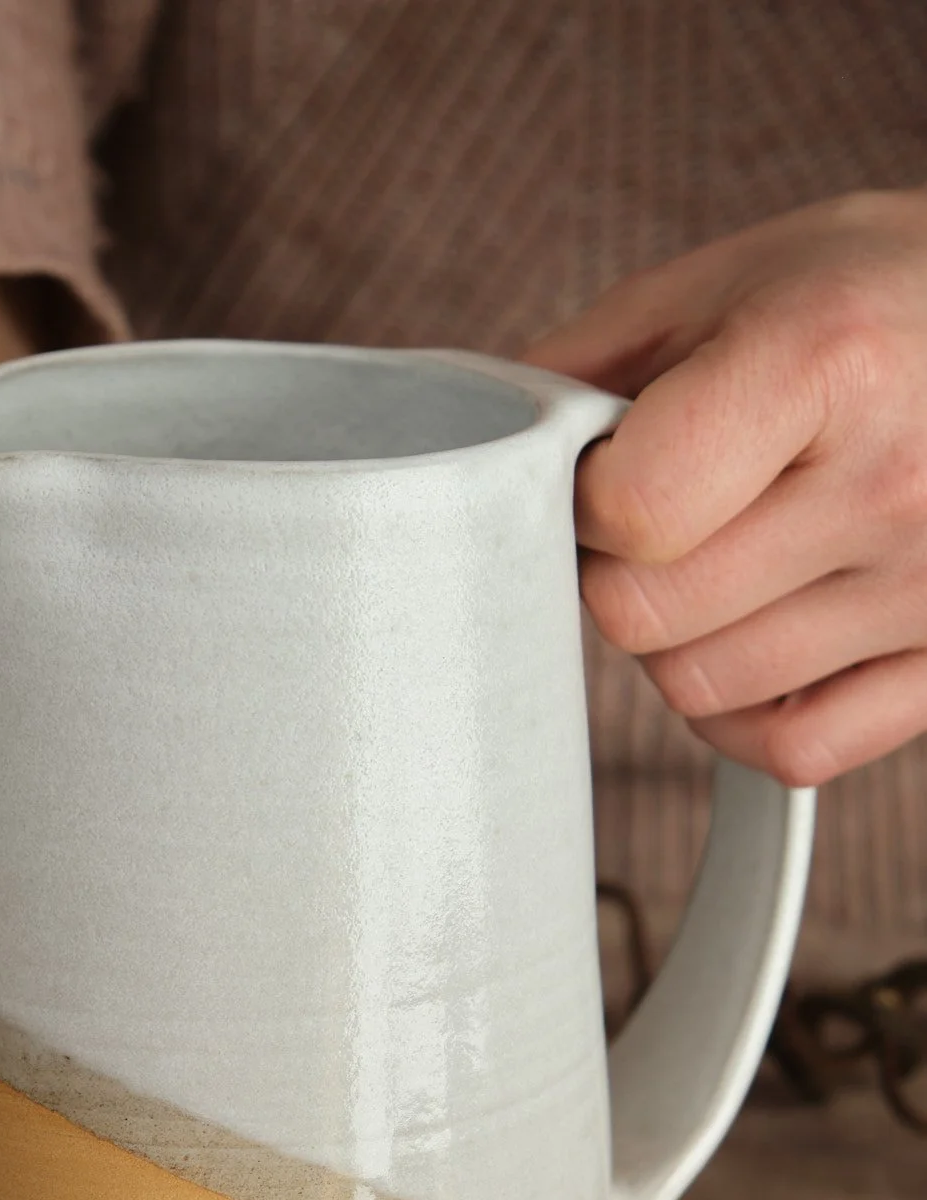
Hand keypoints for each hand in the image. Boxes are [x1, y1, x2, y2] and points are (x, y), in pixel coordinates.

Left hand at [524, 190, 926, 785]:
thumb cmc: (882, 296)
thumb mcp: (737, 278)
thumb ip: (593, 368)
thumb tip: (484, 456)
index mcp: (829, 359)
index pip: (629, 513)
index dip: (587, 502)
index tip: (612, 470)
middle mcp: (894, 481)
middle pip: (644, 618)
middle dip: (623, 570)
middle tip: (668, 517)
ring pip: (701, 692)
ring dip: (683, 638)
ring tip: (734, 557)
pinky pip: (794, 749)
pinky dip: (749, 716)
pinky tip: (764, 641)